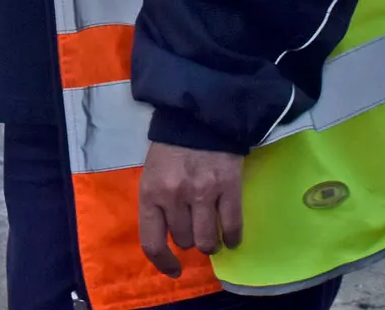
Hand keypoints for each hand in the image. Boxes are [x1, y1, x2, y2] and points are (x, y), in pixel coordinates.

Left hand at [138, 141, 243, 275]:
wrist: (201, 115)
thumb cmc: (172, 147)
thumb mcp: (153, 174)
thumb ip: (157, 203)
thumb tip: (169, 236)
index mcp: (151, 193)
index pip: (152, 243)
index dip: (163, 263)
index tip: (175, 269)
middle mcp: (174, 196)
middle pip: (184, 241)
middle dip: (189, 239)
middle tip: (195, 228)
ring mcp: (203, 193)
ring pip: (206, 240)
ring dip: (210, 242)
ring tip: (213, 234)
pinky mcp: (228, 187)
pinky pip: (232, 226)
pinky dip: (233, 237)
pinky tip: (232, 237)